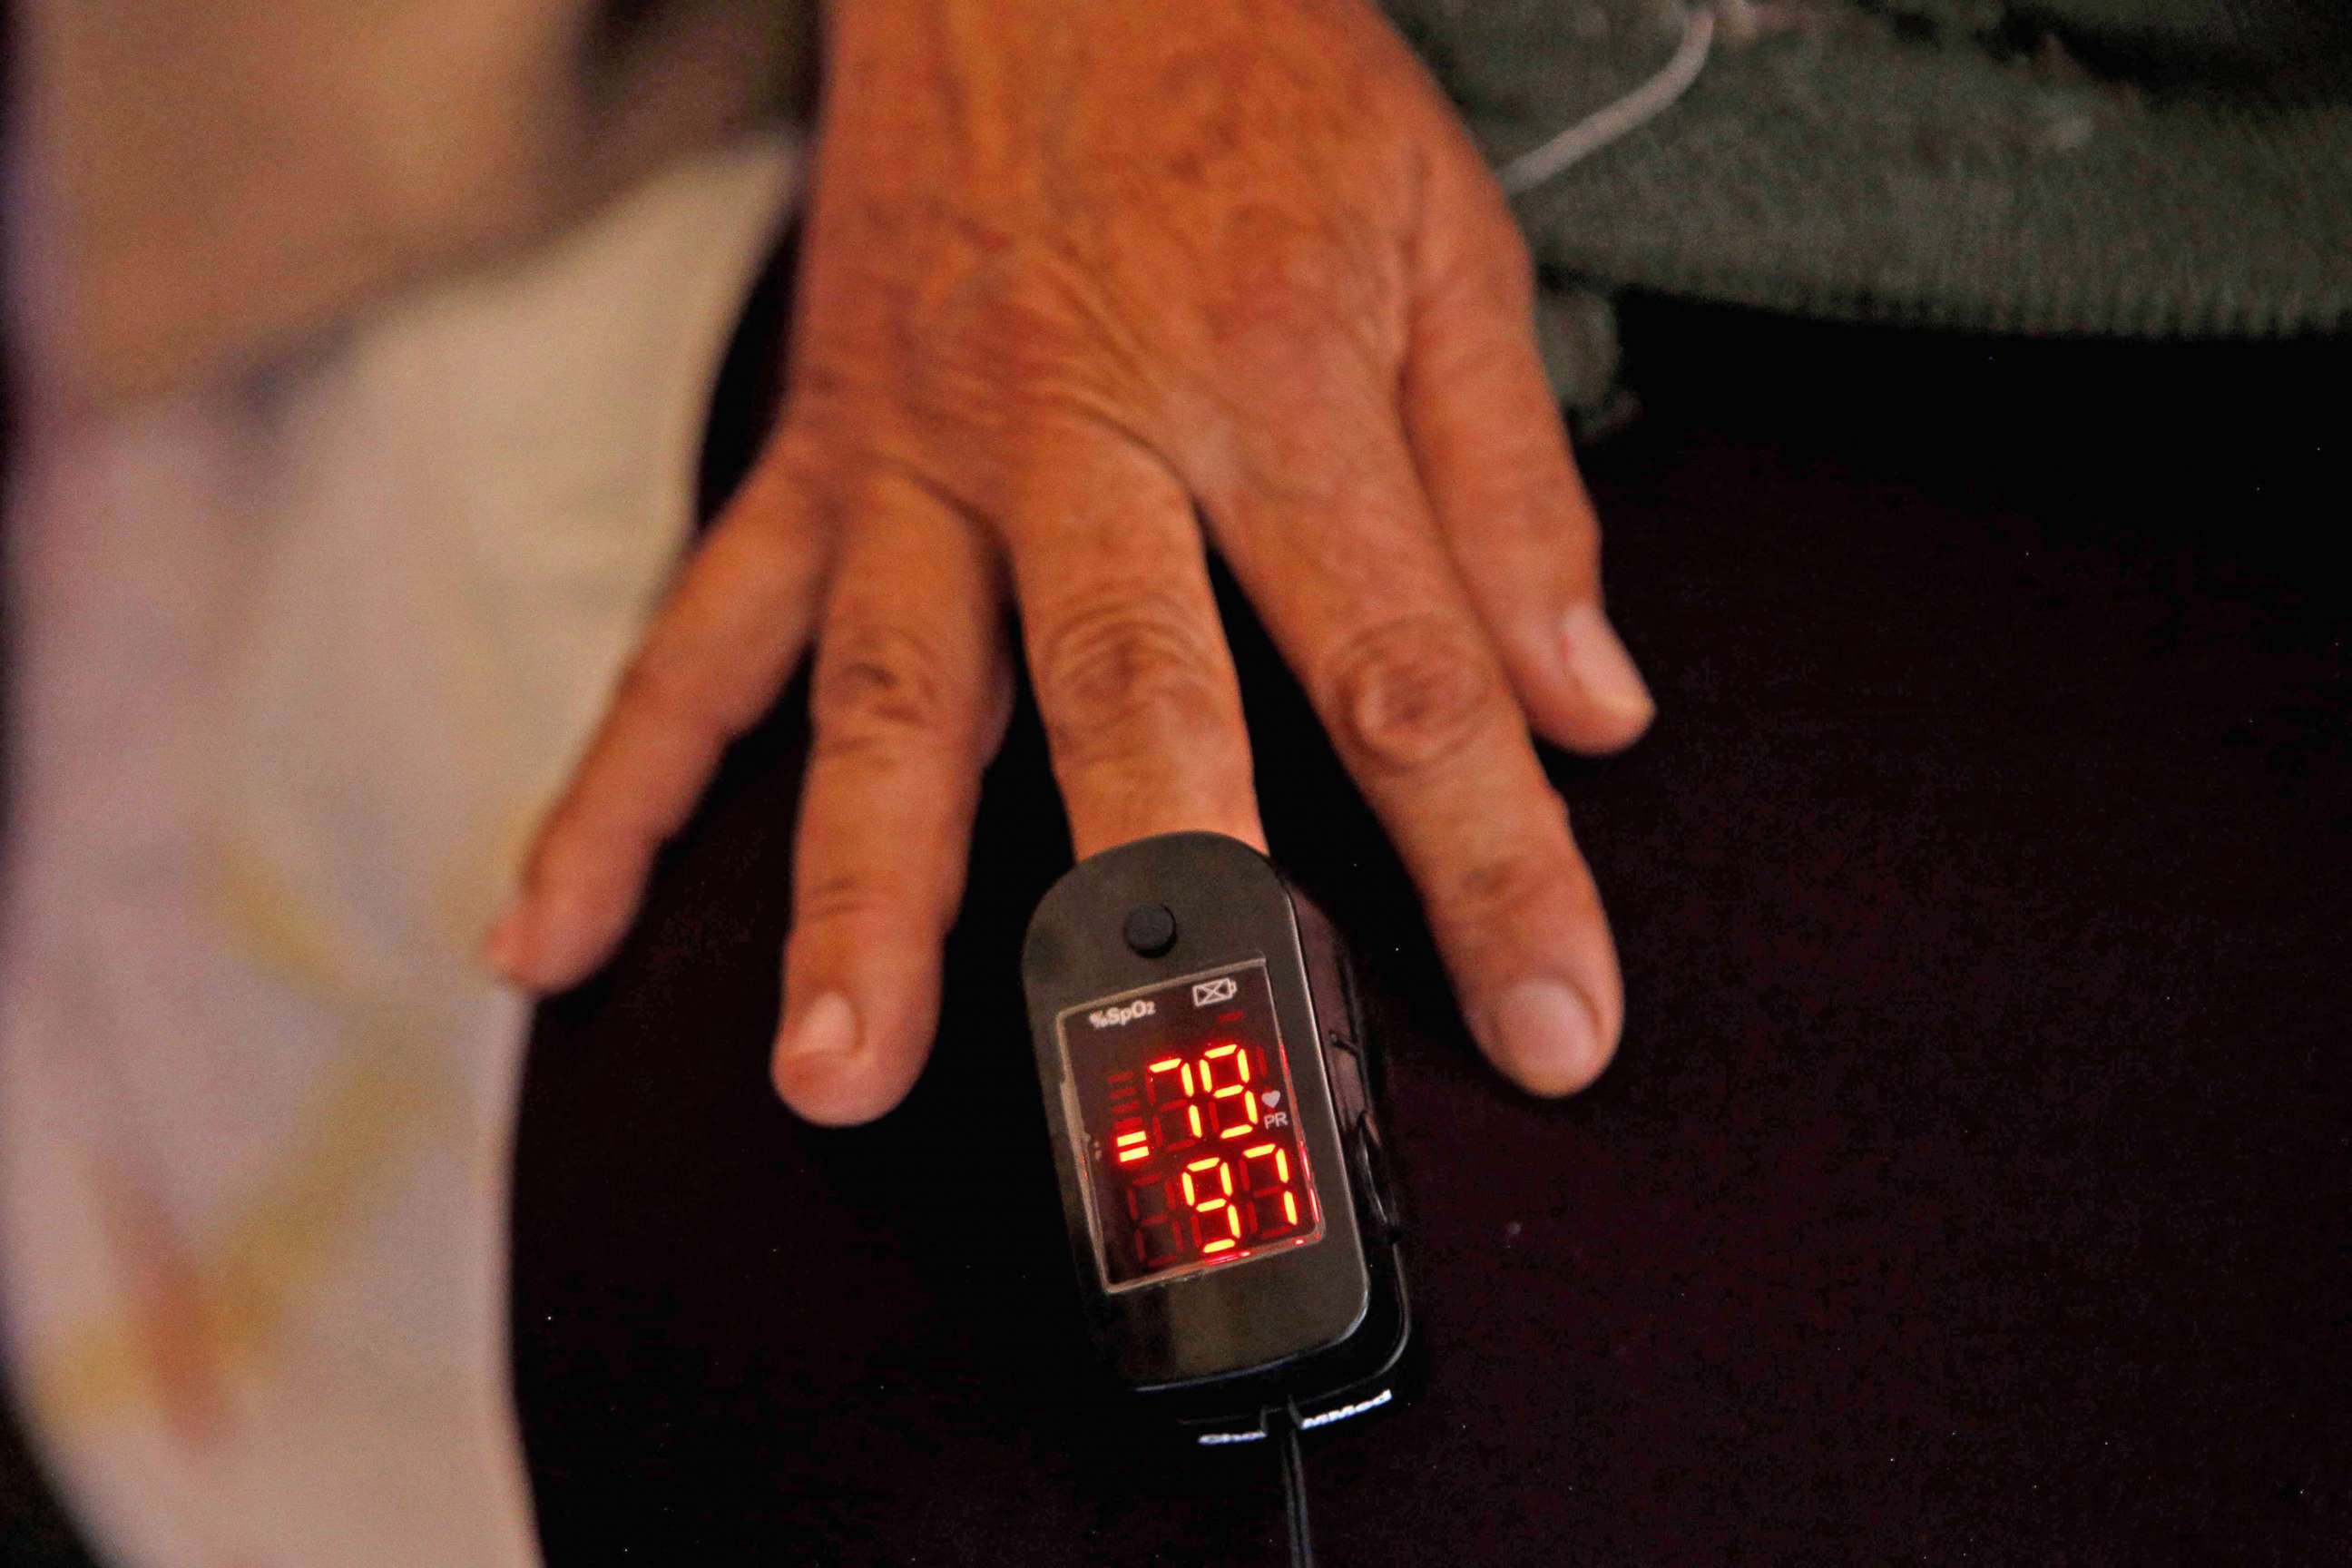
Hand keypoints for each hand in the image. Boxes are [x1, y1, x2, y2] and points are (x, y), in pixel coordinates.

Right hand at [487, 0, 1654, 1121]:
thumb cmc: (1254, 83)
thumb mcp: (1442, 241)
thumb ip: (1514, 491)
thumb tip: (1589, 712)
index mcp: (1274, 388)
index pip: (1407, 674)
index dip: (1494, 867)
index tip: (1556, 1029)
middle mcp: (1082, 438)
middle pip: (1130, 697)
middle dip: (1155, 907)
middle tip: (1161, 1099)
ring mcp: (921, 459)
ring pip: (887, 694)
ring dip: (858, 890)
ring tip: (837, 1071)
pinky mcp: (813, 460)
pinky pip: (697, 635)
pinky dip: (619, 788)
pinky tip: (553, 928)